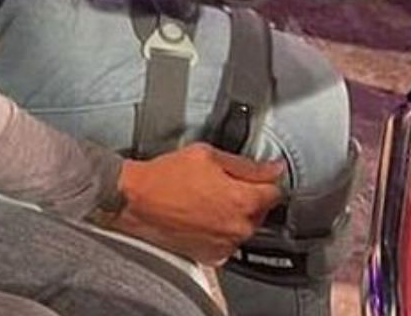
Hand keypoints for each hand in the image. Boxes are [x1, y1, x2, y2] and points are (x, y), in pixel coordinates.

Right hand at [107, 145, 284, 262]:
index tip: (255, 176)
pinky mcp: (211, 255)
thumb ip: (246, 164)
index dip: (264, 180)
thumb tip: (273, 168)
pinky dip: (219, 231)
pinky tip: (200, 216)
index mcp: (243, 200)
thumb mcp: (207, 155)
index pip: (275, 192)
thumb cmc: (164, 177)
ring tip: (205, 200)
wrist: (135, 200)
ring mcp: (225, 244)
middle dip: (247, 197)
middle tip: (220, 184)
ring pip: (244, 227)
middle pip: (260, 211)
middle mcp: (239, 227)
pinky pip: (227, 241)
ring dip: (233, 215)